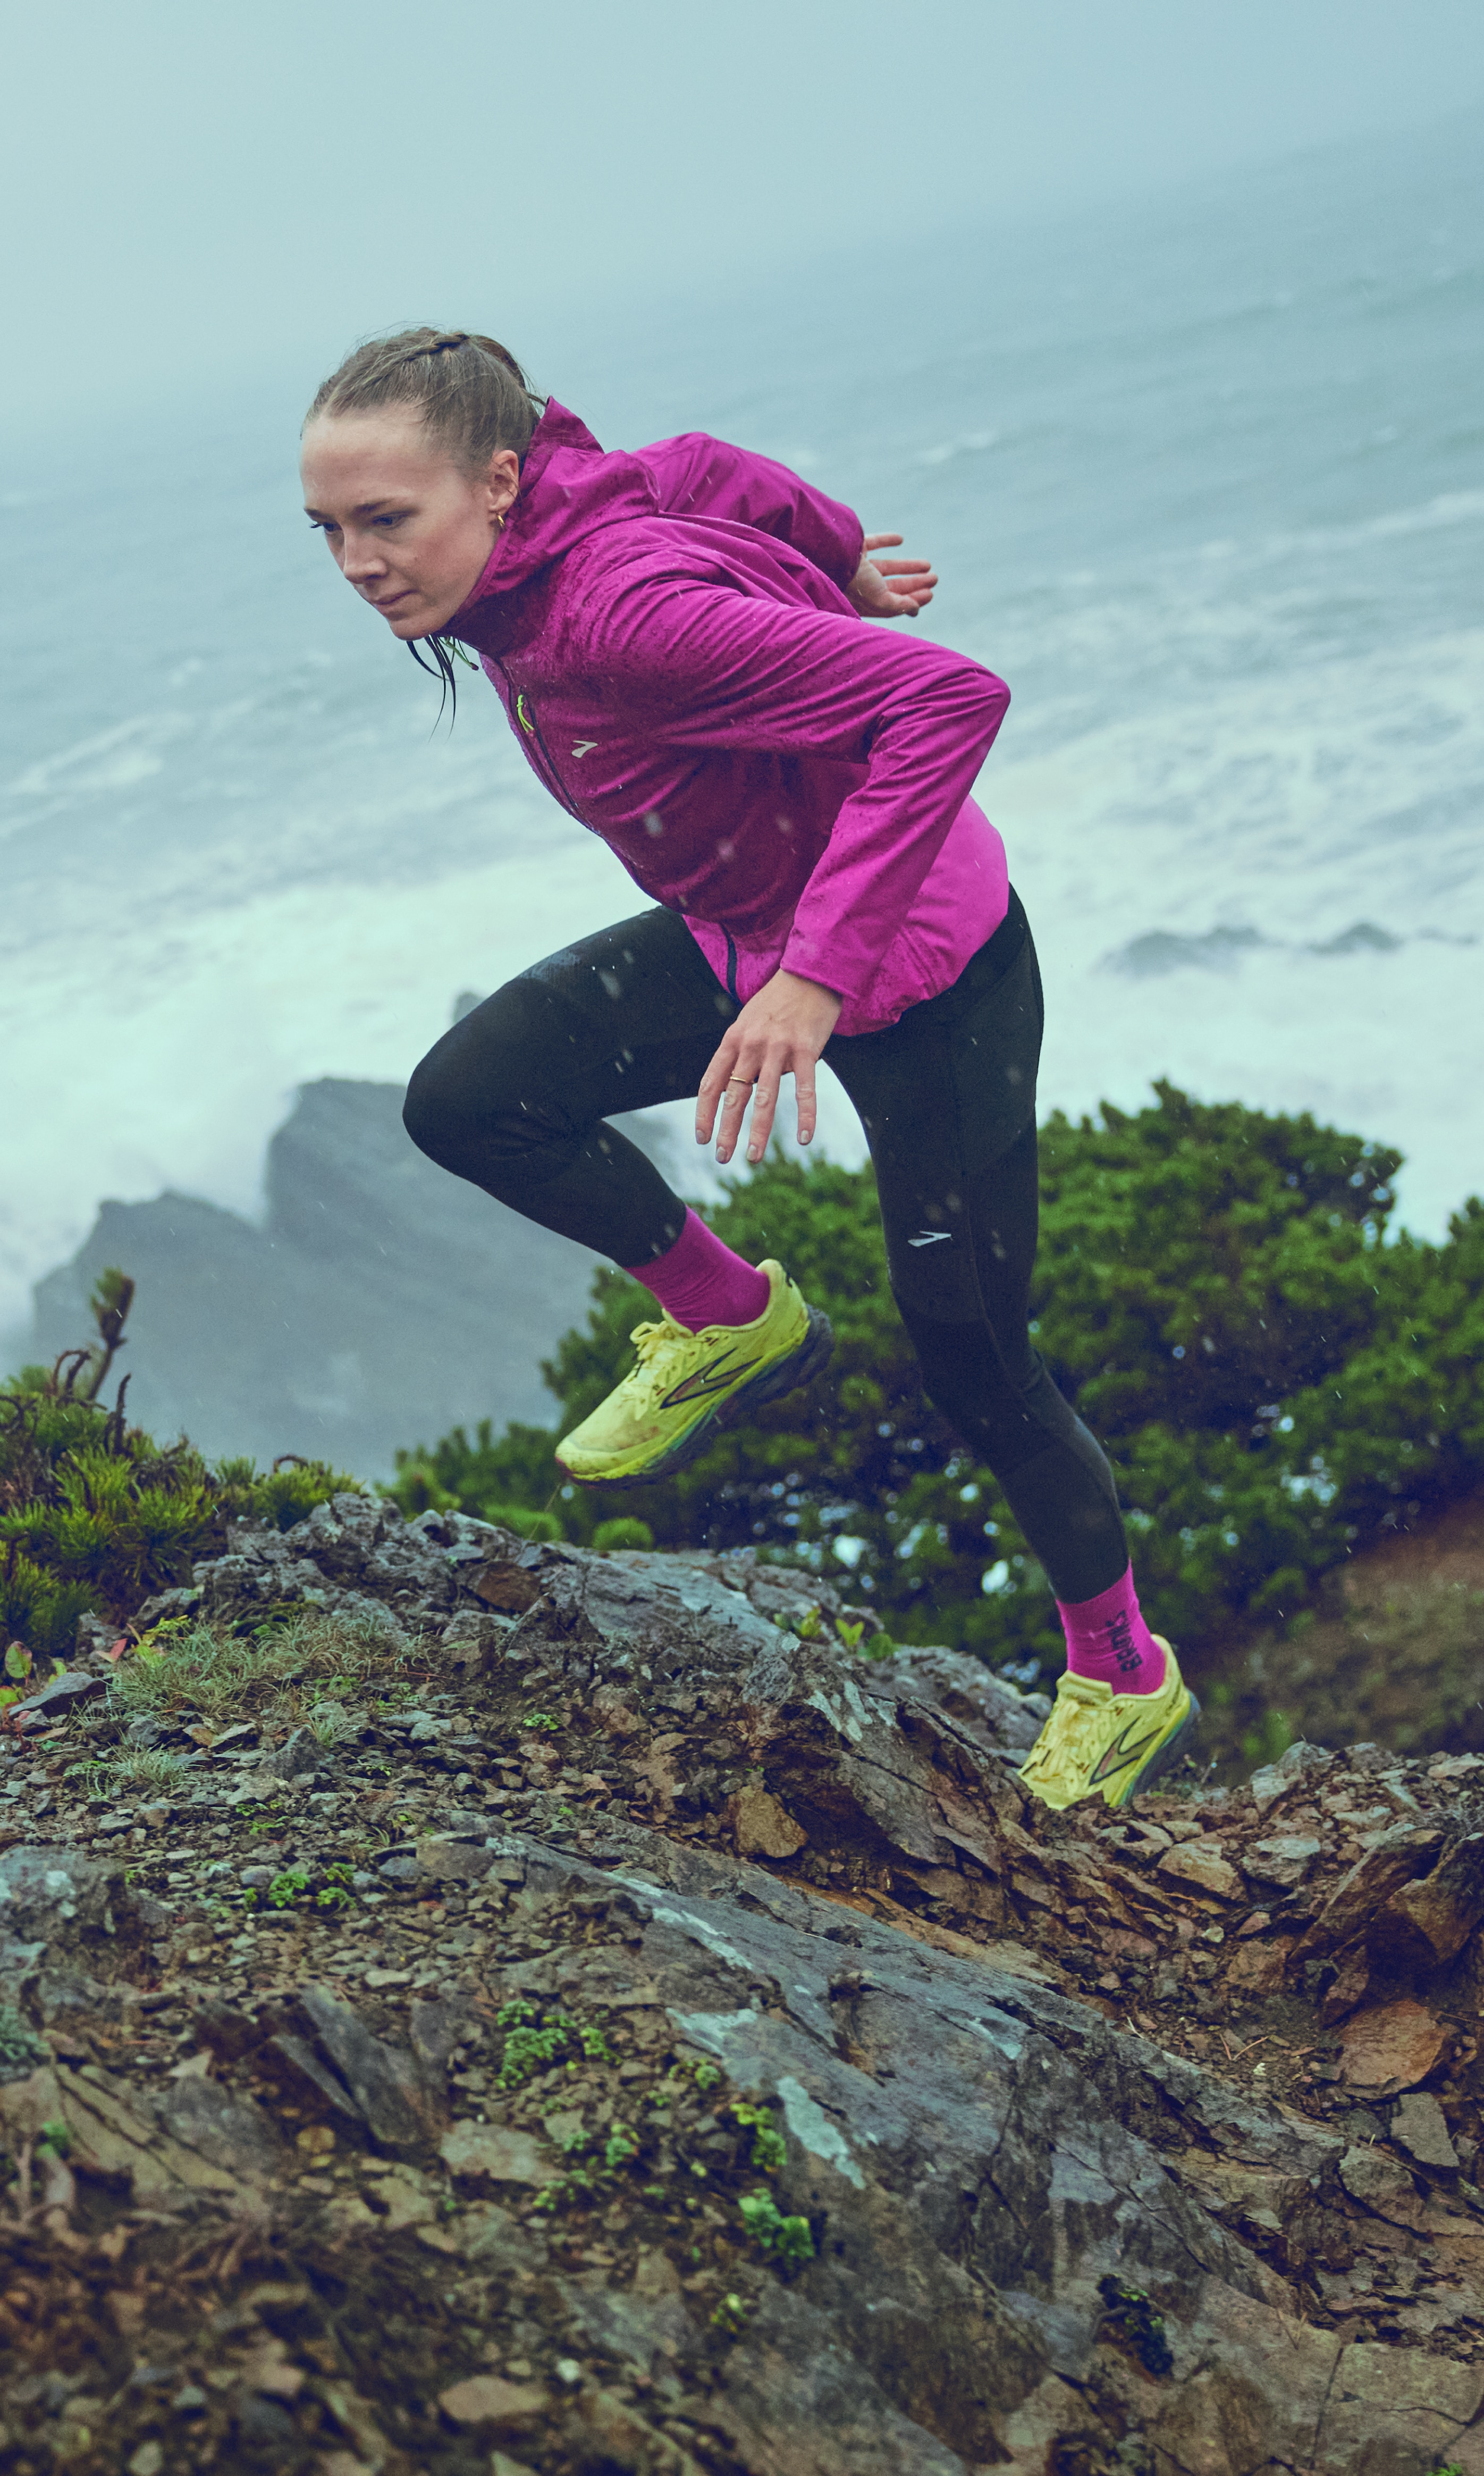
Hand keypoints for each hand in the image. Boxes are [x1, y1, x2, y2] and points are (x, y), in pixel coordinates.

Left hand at [696, 969, 843, 1164]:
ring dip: (759, 1131)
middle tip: (723, 1158)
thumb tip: (739, 1089)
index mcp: (733, 1039)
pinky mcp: (806, 1049)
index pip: (711, 1082)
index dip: (704, 1113)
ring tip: (754, 1157)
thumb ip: (741, 1054)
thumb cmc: (778, 1002)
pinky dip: (805, 1116)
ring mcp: (778, 1048)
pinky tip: (803, 1138)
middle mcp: (751, 1045)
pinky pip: (805, 1089)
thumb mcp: (748, 1023)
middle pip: (734, 1096)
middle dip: (726, 1131)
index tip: (701, 1138)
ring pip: (765, 1098)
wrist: (809, 974)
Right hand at [846, 532, 937, 619]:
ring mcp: (856, 566)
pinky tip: (900, 539)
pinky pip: (873, 542)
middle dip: (914, 584)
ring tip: (927, 565)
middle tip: (934, 579)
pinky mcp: (854, 547)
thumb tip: (915, 609)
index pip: (893, 605)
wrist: (831, 554)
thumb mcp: (880, 599)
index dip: (912, 601)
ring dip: (907, 566)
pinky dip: (887, 541)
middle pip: (892, 587)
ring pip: (886, 567)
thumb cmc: (854, 582)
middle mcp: (860, 587)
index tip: (929, 595)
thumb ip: (898, 605)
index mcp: (865, 603)